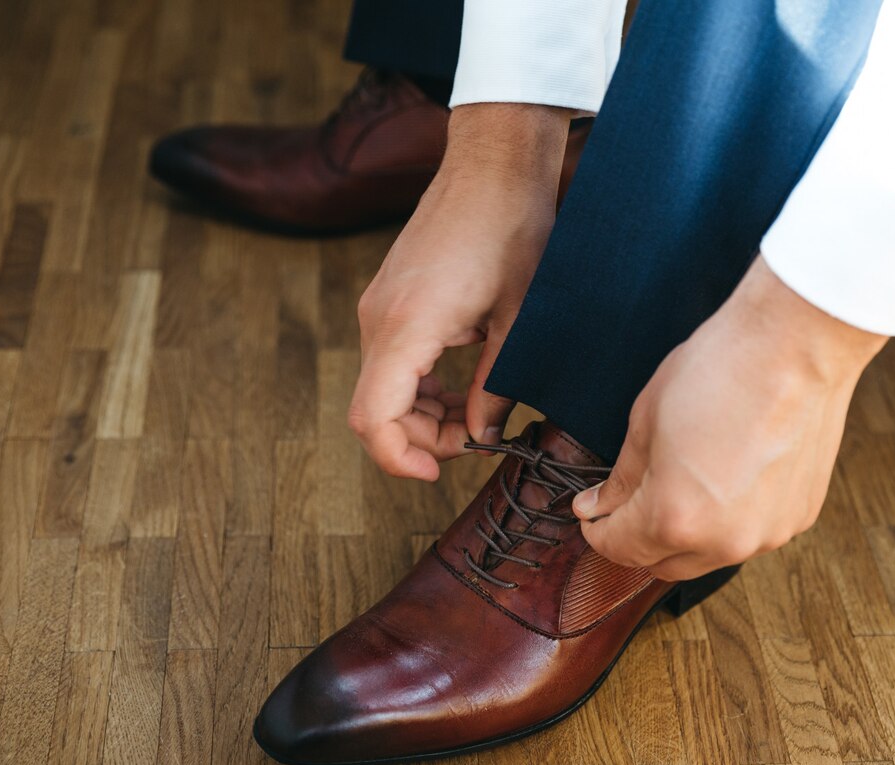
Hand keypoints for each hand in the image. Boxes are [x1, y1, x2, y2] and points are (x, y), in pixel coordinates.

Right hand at [349, 103, 571, 479]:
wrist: (494, 165)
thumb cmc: (514, 230)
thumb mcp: (520, 321)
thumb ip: (496, 387)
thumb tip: (483, 437)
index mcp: (408, 327)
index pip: (374, 419)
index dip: (401, 458)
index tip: (440, 469)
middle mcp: (379, 320)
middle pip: (375, 411)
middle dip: (423, 439)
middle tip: (479, 438)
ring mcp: (378, 307)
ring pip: (382, 390)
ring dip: (423, 414)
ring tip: (478, 412)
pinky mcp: (388, 299)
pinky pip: (389, 363)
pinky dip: (419, 387)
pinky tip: (462, 384)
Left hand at [572, 258, 887, 579]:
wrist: (797, 346)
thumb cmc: (719, 372)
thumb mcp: (646, 421)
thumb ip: (621, 479)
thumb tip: (598, 506)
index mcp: (673, 518)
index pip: (620, 549)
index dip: (599, 533)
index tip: (592, 515)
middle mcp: (723, 541)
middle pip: (663, 565)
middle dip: (639, 540)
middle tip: (629, 503)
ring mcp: (766, 534)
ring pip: (709, 556)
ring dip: (687, 534)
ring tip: (683, 483)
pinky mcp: (799, 519)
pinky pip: (750, 535)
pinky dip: (729, 520)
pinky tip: (727, 477)